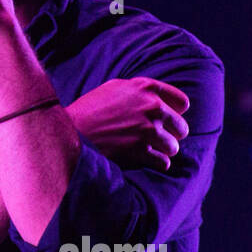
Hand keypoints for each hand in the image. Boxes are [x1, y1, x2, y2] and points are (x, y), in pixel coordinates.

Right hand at [64, 77, 190, 170]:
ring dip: (163, 151)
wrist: (69, 131)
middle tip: (159, 139)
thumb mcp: (113, 89)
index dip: (177, 112)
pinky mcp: (141, 150)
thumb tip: (159, 99)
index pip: (181, 101)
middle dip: (171, 134)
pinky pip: (163, 162)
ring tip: (150, 151)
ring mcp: (147, 129)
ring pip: (173, 146)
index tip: (172, 118)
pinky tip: (146, 160)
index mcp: (145, 88)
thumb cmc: (89, 110)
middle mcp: (151, 106)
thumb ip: (139, 91)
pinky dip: (156, 163)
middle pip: (181, 126)